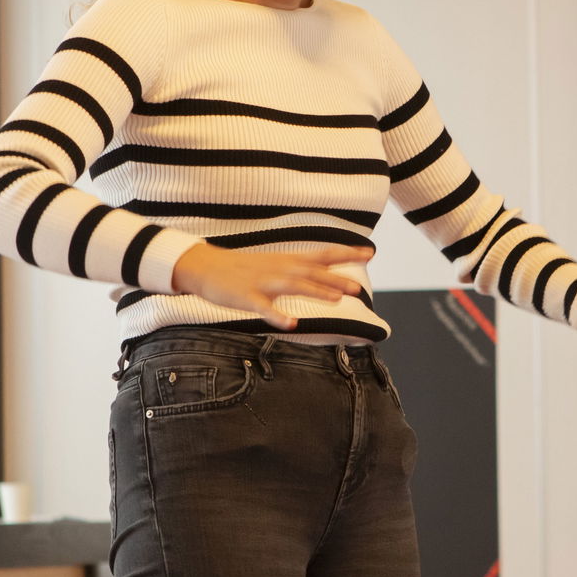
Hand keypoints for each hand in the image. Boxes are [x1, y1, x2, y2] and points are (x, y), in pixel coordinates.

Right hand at [171, 243, 372, 330]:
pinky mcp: (246, 297)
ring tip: (337, 298)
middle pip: (312, 272)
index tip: (371, 252)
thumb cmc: (242, 268)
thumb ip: (299, 268)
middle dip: (336, 278)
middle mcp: (279, 268)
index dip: (347, 253)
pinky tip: (291, 324)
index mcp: (287, 261)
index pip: (323, 255)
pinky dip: (277, 316)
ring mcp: (263, 282)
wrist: (205, 266)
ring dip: (316, 291)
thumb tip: (326, 273)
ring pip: (293, 286)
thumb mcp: (274, 264)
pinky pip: (263, 308)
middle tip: (358, 286)